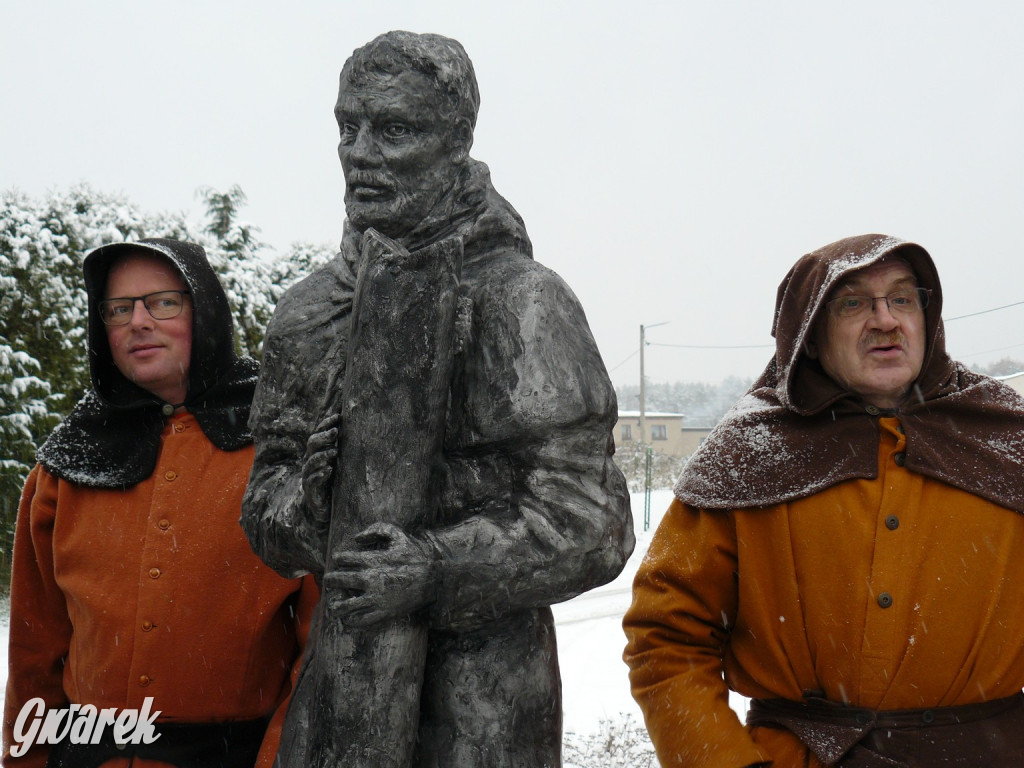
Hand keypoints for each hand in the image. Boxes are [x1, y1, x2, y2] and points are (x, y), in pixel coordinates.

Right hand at [301, 413, 339, 526]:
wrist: (324, 506)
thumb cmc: (335, 481)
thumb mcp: (341, 462)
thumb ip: (345, 447)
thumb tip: (363, 426)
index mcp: (317, 451)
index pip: (319, 432)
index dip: (326, 423)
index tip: (339, 416)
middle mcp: (310, 461)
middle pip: (312, 443)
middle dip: (324, 436)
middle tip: (336, 432)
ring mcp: (309, 475)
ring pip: (311, 461)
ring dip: (323, 455)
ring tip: (334, 452)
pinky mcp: (311, 490)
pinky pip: (312, 480)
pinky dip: (320, 474)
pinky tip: (329, 470)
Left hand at [323, 522, 438, 626]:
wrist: (435, 576)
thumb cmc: (416, 553)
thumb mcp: (398, 535)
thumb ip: (376, 530)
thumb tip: (357, 538)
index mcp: (372, 560)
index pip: (343, 559)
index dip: (338, 558)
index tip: (339, 560)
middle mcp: (370, 579)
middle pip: (339, 580)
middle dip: (331, 580)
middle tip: (329, 581)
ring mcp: (376, 598)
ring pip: (345, 605)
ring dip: (335, 605)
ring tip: (333, 606)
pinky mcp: (383, 613)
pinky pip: (361, 621)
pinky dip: (351, 621)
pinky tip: (348, 619)